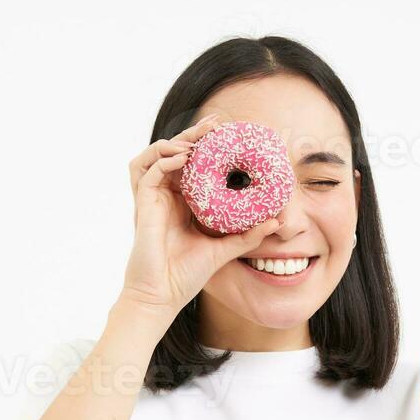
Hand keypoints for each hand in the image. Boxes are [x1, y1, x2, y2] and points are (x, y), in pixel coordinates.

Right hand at [117, 112, 282, 325]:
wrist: (163, 295)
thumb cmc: (187, 275)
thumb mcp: (224, 249)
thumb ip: (247, 235)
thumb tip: (276, 222)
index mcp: (181, 203)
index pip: (191, 165)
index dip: (205, 147)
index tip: (226, 134)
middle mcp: (165, 197)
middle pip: (174, 153)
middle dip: (192, 135)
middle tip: (215, 124)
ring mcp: (152, 199)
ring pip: (156, 155)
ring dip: (174, 142)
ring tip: (197, 140)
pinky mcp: (142, 205)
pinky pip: (147, 172)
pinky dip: (163, 160)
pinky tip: (182, 158)